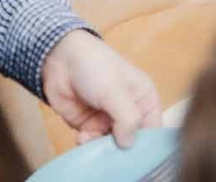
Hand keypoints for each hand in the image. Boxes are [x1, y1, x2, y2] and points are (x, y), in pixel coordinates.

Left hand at [41, 30, 161, 150]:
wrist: (60, 59)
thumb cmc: (96, 66)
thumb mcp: (115, 91)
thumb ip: (128, 118)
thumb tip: (128, 145)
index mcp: (144, 100)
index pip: (154, 131)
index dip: (147, 145)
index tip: (136, 155)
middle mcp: (129, 113)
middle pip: (132, 142)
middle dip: (121, 150)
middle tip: (111, 153)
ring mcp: (109, 120)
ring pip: (112, 147)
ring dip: (102, 149)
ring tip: (91, 139)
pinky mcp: (89, 126)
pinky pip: (93, 144)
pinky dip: (88, 144)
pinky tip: (82, 136)